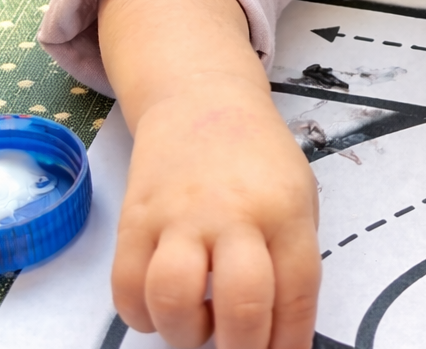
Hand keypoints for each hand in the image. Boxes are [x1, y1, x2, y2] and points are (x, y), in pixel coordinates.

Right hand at [115, 77, 319, 348]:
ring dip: (187, 333)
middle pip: (243, 305)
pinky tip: (163, 304)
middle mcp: (234, 213)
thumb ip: (292, 254)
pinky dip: (142, 315)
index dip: (291, 342)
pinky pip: (128, 290)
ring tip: (199, 322)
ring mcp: (181, 216)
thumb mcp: (297, 192)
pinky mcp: (136, 219)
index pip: (297, 292)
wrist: (203, 100)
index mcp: (285, 208)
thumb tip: (282, 329)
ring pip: (176, 301)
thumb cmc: (257, 156)